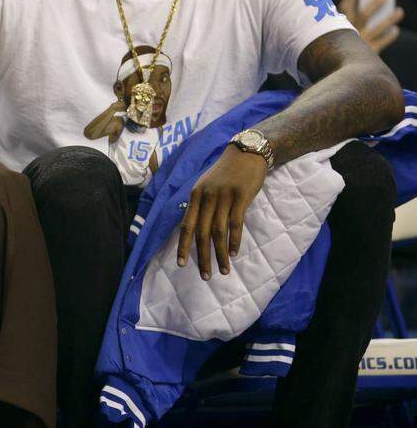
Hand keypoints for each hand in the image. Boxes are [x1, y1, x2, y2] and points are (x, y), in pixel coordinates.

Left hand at [176, 145, 267, 279]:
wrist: (246, 152)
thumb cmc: (226, 172)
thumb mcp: (206, 185)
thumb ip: (201, 204)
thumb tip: (195, 228)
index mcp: (195, 196)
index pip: (186, 226)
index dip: (183, 246)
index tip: (181, 264)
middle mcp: (206, 197)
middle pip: (202, 233)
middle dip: (202, 257)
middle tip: (205, 276)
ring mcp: (223, 196)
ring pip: (219, 232)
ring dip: (220, 254)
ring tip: (224, 270)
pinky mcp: (241, 196)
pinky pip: (236, 223)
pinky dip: (234, 240)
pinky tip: (233, 253)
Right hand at [339, 0, 403, 52]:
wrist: (339, 71)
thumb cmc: (334, 47)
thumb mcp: (334, 32)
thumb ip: (345, 20)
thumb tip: (364, 5)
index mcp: (337, 26)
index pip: (344, 6)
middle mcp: (349, 33)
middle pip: (363, 15)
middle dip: (374, 4)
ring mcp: (360, 43)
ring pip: (377, 28)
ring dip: (389, 19)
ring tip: (400, 11)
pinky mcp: (368, 53)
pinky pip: (382, 42)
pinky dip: (389, 36)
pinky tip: (395, 29)